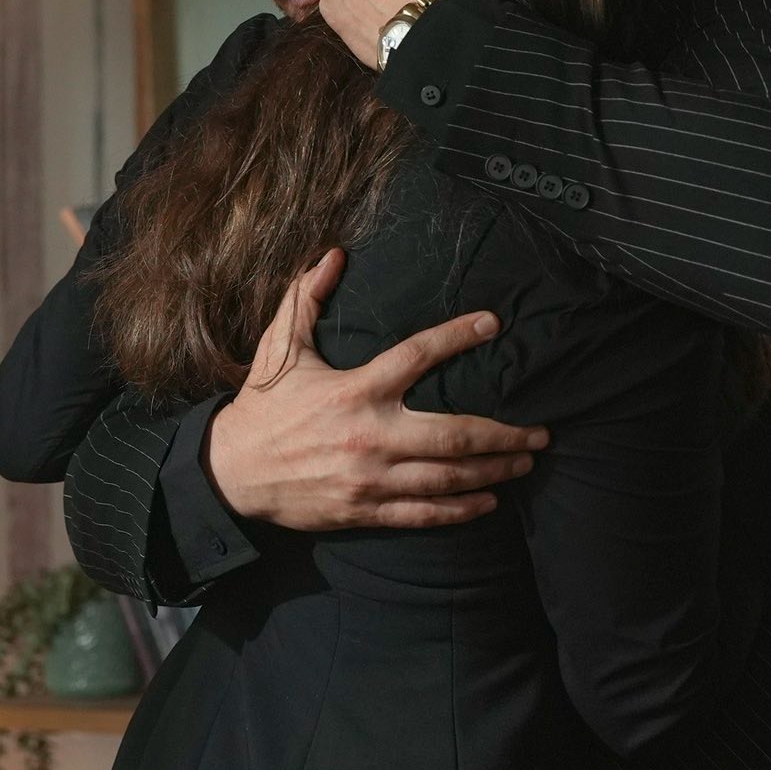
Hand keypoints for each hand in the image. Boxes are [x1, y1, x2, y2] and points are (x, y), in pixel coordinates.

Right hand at [205, 248, 548, 530]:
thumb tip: (333, 255)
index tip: (492, 323)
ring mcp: (371, 477)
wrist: (230, 473)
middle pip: (455, 435)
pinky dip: (460, 509)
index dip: (458, 336)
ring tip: (525, 463)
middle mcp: (371, 435)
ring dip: (494, 471)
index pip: (418, 355)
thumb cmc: (260, 407)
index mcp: (355, 390)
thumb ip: (305, 298)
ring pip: (448, 478)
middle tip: (541, 433)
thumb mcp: (278, 348)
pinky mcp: (365, 510)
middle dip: (505, 435)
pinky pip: (424, 514)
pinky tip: (488, 502)